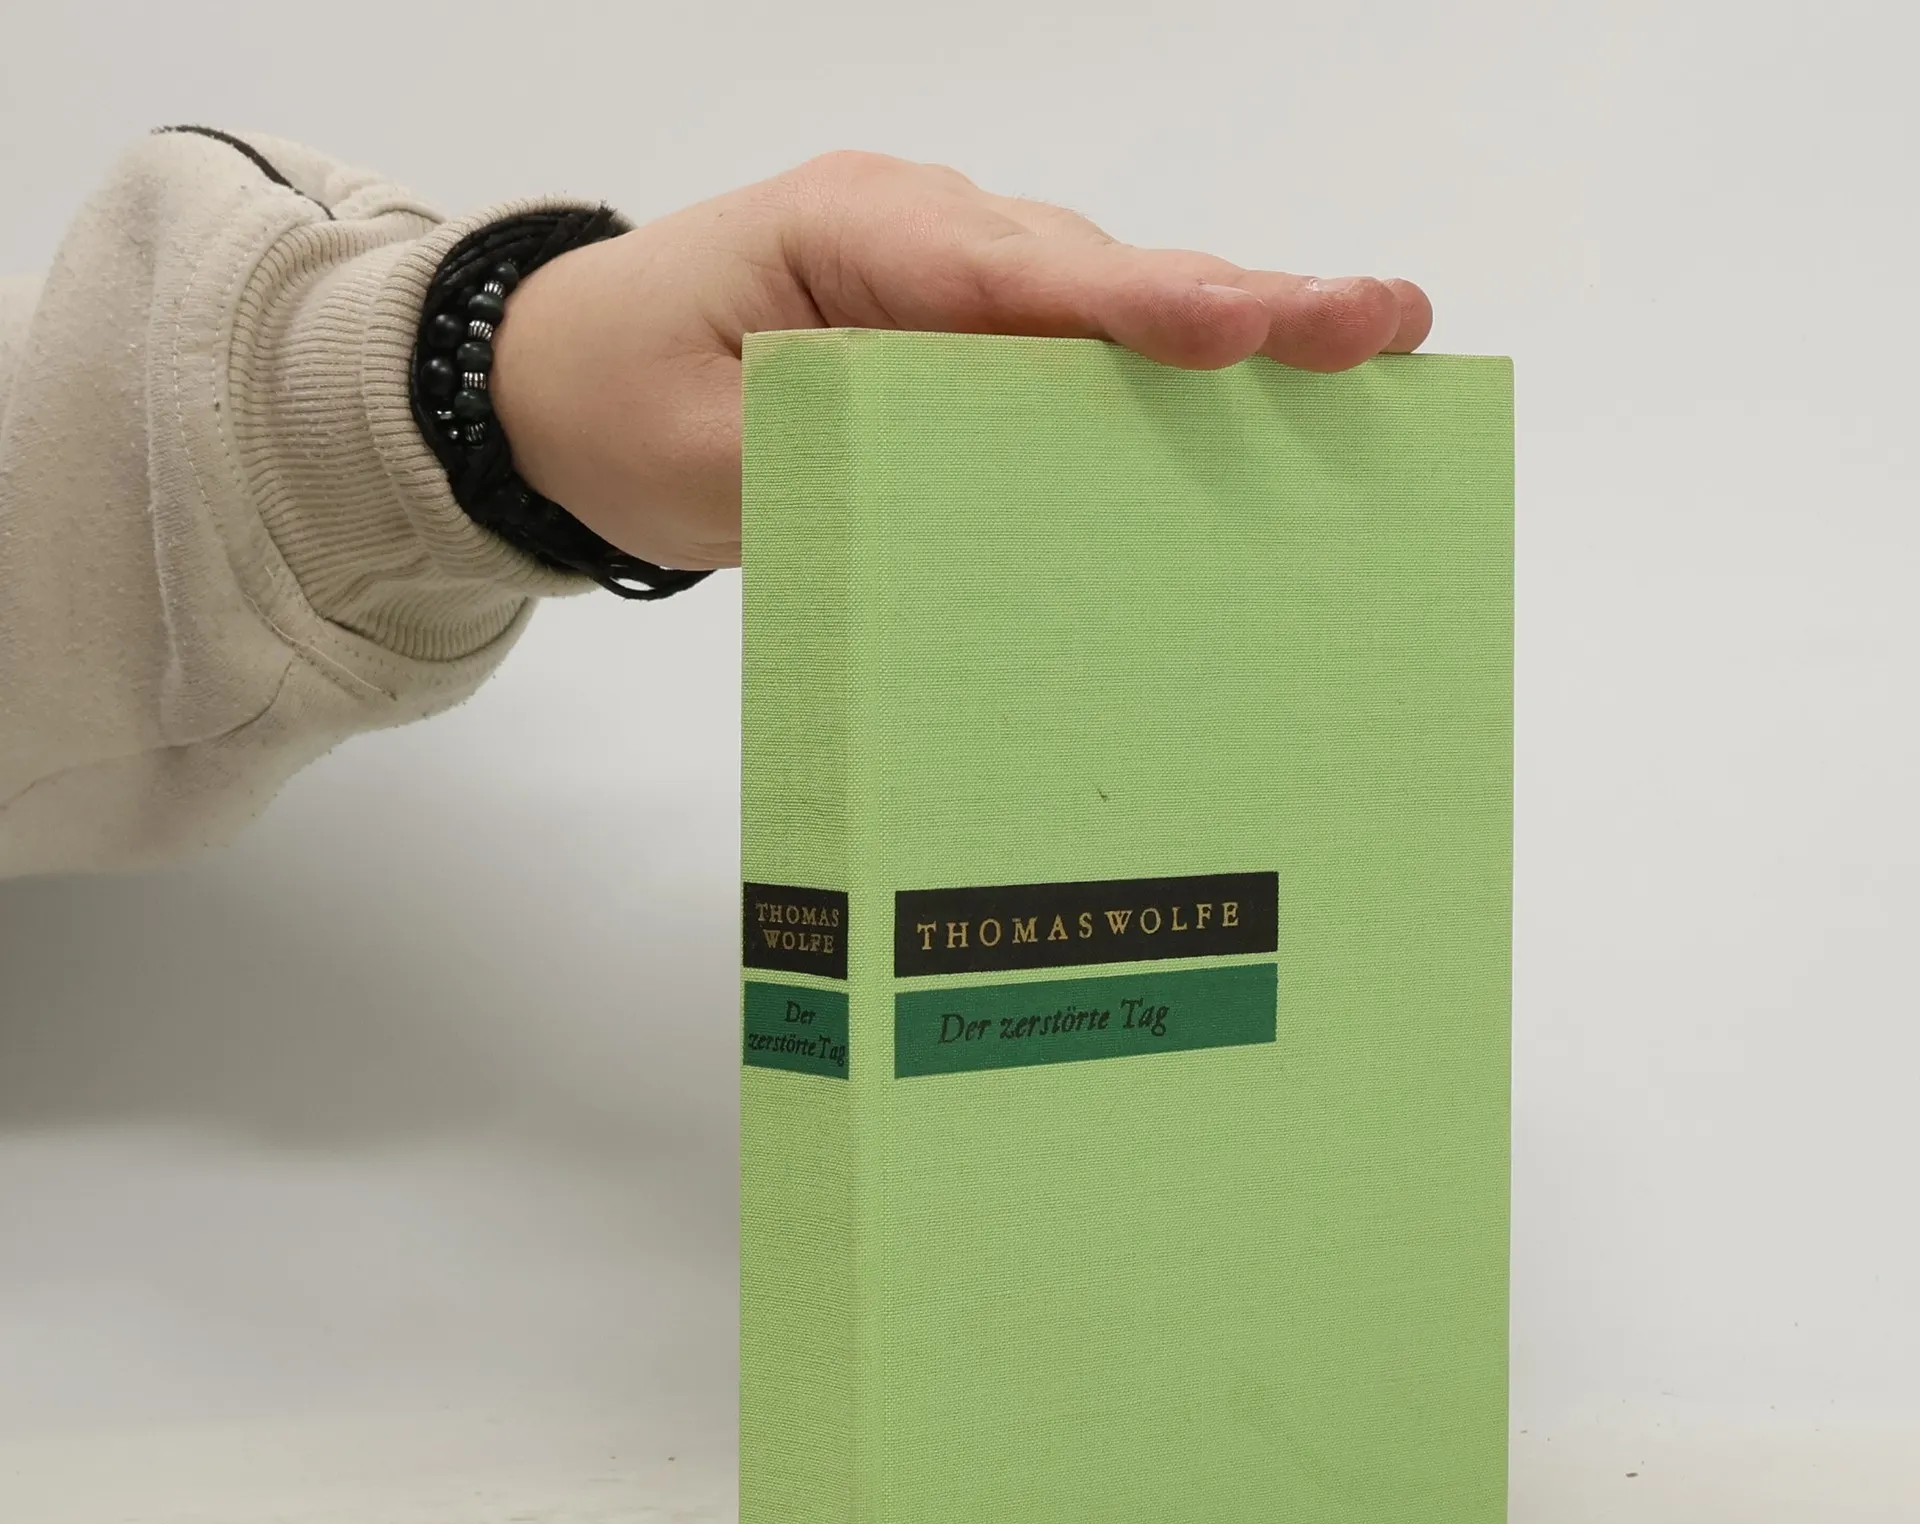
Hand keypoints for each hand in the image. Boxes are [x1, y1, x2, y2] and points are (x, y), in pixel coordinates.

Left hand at [489, 151, 1432, 571]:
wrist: (553, 382)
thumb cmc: (619, 403)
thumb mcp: (712, 454)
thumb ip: (848, 461)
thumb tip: (986, 500)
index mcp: (851, 235)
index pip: (1011, 276)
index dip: (1136, 307)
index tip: (1241, 328)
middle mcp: (921, 231)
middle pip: (1096, 271)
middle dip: (1239, 300)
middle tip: (1376, 319)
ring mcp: (947, 271)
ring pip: (1103, 298)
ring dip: (1229, 327)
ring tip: (1364, 342)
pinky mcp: (957, 325)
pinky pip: (1074, 339)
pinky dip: (1166, 362)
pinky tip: (1267, 377)